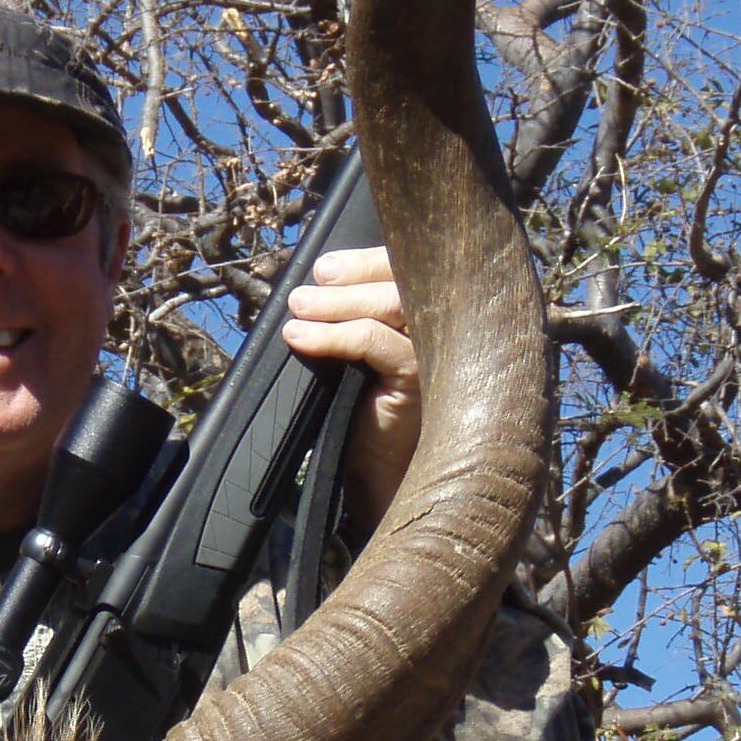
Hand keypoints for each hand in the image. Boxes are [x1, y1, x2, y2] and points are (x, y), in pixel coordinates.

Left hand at [280, 244, 419, 530]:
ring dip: (337, 302)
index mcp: (430, 319)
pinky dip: (334, 335)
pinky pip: (376, 342)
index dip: (367, 262)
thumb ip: (348, 321)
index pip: (407, 272)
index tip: (324, 267)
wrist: (379, 478)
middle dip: (352, 276)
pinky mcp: (421, 382)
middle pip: (403, 281)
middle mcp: (443, 331)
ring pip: (392, 305)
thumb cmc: (364, 414)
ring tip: (298, 306)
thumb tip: (307, 287)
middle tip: (305, 289)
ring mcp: (437, 355)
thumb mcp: (354, 358)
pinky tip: (299, 338)